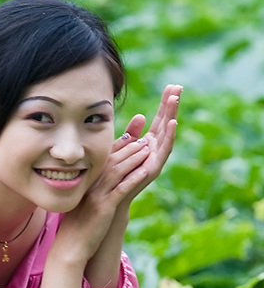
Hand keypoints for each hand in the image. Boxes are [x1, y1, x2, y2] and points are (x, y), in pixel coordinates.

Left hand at [113, 83, 181, 203]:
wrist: (109, 201)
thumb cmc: (111, 177)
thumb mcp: (120, 150)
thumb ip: (130, 135)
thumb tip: (141, 116)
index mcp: (147, 144)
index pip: (159, 119)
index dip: (165, 103)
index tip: (172, 86)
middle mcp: (154, 150)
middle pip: (166, 123)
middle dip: (172, 105)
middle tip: (178, 86)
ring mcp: (155, 159)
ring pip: (167, 134)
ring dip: (172, 116)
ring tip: (176, 99)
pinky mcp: (154, 168)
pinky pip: (164, 150)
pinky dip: (170, 136)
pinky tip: (173, 123)